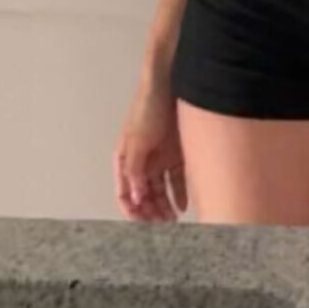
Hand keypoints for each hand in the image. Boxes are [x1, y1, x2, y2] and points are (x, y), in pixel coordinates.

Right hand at [114, 74, 187, 222]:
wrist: (172, 80)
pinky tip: (184, 205)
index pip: (124, 193)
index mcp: (125, 159)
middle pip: (143, 195)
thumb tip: (136, 197)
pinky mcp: (176, 152)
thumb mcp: (138, 139)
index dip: (132, 211)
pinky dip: (179, 193)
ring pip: (160, 190)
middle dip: (151, 213)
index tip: (144, 224)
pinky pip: (176, 178)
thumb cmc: (148, 107)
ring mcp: (159, 157)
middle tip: (163, 227)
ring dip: (165, 206)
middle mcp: (140, 161)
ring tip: (173, 220)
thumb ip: (135, 169)